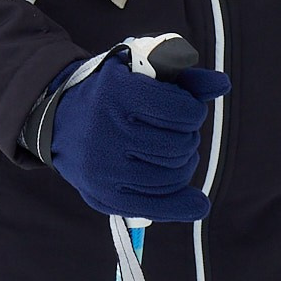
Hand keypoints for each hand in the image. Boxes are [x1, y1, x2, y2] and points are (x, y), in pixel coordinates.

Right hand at [44, 50, 229, 222]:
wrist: (58, 121)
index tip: (184, 109)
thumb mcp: (139, 74)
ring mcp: (105, 166)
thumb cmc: (109, 94)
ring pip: (173, 175)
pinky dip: (182, 205)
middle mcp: (108, 129)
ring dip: (183, 164)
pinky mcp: (104, 194)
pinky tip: (197, 203)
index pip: (181, 110)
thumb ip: (183, 78)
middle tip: (175, 132)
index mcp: (117, 92)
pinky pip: (156, 206)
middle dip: (187, 137)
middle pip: (180, 145)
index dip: (191, 110)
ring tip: (172, 153)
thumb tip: (222, 84)